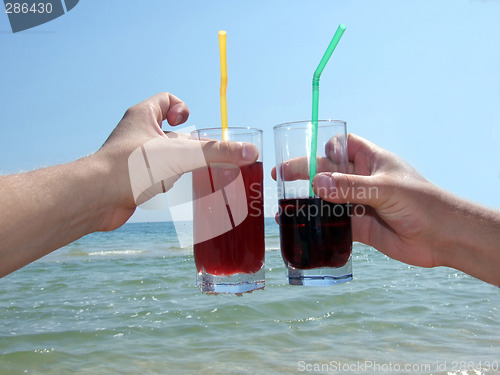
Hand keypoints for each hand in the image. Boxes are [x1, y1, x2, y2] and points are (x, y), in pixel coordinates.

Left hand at [94, 92, 258, 230]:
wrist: (96, 198)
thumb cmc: (132, 166)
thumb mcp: (181, 155)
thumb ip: (217, 153)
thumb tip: (250, 153)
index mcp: (143, 116)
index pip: (166, 100)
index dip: (182, 108)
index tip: (189, 123)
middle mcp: (136, 134)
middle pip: (171, 132)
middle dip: (187, 145)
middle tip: (198, 155)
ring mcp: (133, 157)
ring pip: (166, 156)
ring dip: (178, 165)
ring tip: (178, 173)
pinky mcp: (131, 179)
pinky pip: (156, 175)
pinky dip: (166, 181)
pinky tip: (165, 189)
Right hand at [272, 133, 499, 285]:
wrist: (443, 238)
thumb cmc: (422, 202)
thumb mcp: (385, 188)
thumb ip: (351, 187)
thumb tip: (315, 184)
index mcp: (371, 160)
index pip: (344, 144)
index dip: (325, 145)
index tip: (305, 151)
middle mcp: (362, 179)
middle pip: (327, 171)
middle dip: (304, 173)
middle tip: (280, 177)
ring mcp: (359, 203)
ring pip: (327, 198)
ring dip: (308, 201)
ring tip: (283, 206)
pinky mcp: (359, 226)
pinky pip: (333, 223)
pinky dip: (318, 225)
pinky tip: (301, 228)